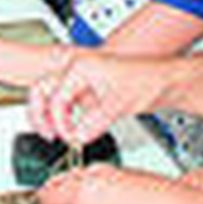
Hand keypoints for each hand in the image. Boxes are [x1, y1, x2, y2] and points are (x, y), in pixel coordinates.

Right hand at [27, 50, 168, 144]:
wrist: (163, 79)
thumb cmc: (147, 80)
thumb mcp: (119, 104)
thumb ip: (95, 122)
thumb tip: (77, 137)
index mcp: (81, 66)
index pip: (56, 96)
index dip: (60, 121)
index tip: (70, 137)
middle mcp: (76, 68)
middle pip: (40, 88)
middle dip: (38, 113)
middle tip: (47, 134)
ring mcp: (79, 78)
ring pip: (48, 93)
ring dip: (45, 114)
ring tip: (51, 133)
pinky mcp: (85, 88)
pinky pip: (62, 100)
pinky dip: (59, 115)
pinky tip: (66, 128)